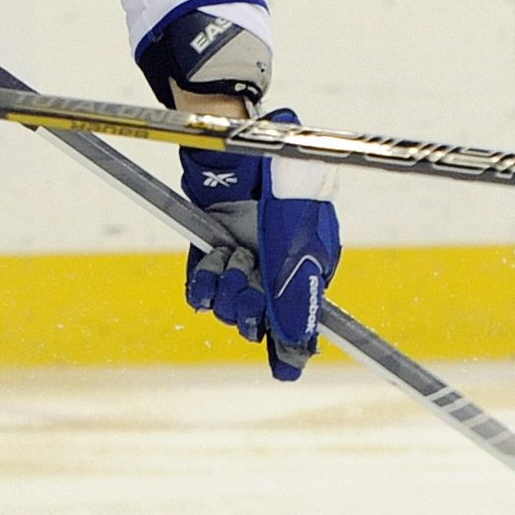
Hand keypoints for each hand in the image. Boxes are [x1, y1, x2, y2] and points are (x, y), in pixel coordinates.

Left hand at [176, 112, 341, 379]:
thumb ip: (296, 293)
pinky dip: (204, 284)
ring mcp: (244, 264)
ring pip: (230, 310)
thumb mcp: (296, 240)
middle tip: (248, 278)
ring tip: (232, 255)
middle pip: (261, 324)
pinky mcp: (213, 254)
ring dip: (227, 289)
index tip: (284, 367)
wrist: (242, 147)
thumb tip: (297, 347)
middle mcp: (277, 273)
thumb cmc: (281, 186)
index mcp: (311, 270)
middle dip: (251, 308)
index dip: (292, 347)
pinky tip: (212, 261)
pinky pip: (203, 293)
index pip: (303, 325)